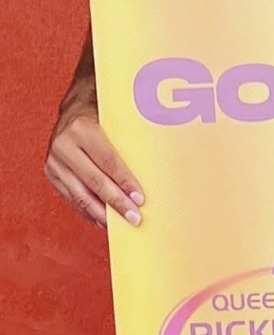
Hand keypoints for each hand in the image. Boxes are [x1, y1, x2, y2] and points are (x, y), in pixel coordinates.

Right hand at [45, 99, 143, 229]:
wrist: (74, 110)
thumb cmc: (104, 116)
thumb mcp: (116, 120)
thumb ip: (130, 140)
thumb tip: (160, 165)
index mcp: (82, 128)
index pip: (108, 161)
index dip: (124, 181)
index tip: (140, 199)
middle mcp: (64, 145)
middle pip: (94, 180)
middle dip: (116, 202)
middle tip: (135, 217)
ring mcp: (54, 161)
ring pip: (80, 194)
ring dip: (102, 213)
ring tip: (121, 225)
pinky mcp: (51, 174)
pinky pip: (72, 198)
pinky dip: (89, 211)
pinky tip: (104, 220)